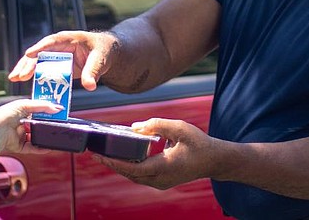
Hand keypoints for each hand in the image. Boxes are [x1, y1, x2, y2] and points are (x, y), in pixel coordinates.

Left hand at [0, 99, 61, 154]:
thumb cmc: (3, 116)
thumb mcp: (24, 105)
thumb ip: (42, 106)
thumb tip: (57, 108)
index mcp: (20, 111)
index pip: (37, 110)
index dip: (46, 111)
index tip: (57, 111)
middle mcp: (20, 123)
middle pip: (37, 124)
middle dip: (47, 124)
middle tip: (59, 123)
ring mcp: (19, 135)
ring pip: (36, 137)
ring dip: (44, 137)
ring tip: (55, 135)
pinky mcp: (18, 146)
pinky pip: (32, 148)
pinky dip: (41, 148)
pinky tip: (48, 147)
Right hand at [8, 30, 118, 90]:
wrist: (106, 53)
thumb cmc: (103, 51)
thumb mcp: (100, 60)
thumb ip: (93, 72)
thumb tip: (89, 86)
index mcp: (69, 39)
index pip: (52, 42)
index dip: (40, 48)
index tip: (29, 55)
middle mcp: (59, 46)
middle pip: (39, 52)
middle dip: (28, 63)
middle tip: (18, 76)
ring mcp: (55, 55)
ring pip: (36, 60)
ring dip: (25, 69)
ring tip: (14, 78)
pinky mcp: (55, 64)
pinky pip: (41, 68)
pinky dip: (32, 74)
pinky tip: (22, 81)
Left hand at [92, 118, 217, 189]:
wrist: (214, 160)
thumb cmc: (199, 143)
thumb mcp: (179, 128)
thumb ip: (156, 125)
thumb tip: (134, 128)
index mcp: (162, 168)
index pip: (132, 167)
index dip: (114, 161)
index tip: (99, 155)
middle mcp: (159, 179)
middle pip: (128, 173)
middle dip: (111, 163)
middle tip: (95, 152)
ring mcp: (160, 183)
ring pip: (134, 176)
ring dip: (119, 165)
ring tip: (104, 154)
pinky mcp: (161, 181)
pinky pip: (140, 175)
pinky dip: (129, 166)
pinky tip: (123, 156)